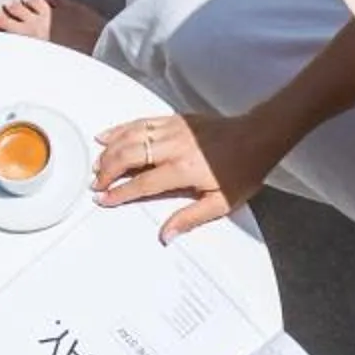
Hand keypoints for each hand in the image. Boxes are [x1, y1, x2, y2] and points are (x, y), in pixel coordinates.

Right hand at [91, 111, 282, 238]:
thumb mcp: (221, 202)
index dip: (120, 193)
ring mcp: (173, 130)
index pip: (141, 184)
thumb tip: (166, 234)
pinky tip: (109, 135)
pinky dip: (121, 129)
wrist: (258, 136)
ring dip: (110, 150)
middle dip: (107, 171)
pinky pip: (141, 122)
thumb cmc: (243, 168)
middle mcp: (173, 147)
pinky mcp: (175, 119)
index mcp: (182, 170)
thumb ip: (190, 218)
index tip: (105, 200)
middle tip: (97, 184)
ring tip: (97, 163)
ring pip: (131, 137)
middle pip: (128, 156)